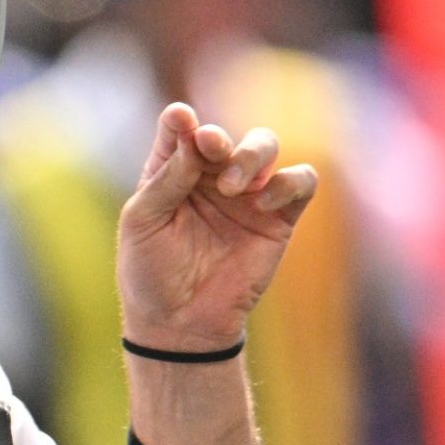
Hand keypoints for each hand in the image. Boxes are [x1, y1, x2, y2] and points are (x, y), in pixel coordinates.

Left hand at [116, 103, 319, 352]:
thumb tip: (197, 136)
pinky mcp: (278, 219)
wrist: (180, 325)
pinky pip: (300, 182)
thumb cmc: (150, 272)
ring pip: (265, 146)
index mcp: (172, 170)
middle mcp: (211, 176)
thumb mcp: (144, 221)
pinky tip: (265, 202)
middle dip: (221, 138)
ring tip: (233, 187)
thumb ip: (168, 178)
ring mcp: (247, 195)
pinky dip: (289, 182)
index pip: (180, 129)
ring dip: (252, 155)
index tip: (181, 119)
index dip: (181, 119)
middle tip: (212, 148)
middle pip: (227, 136)